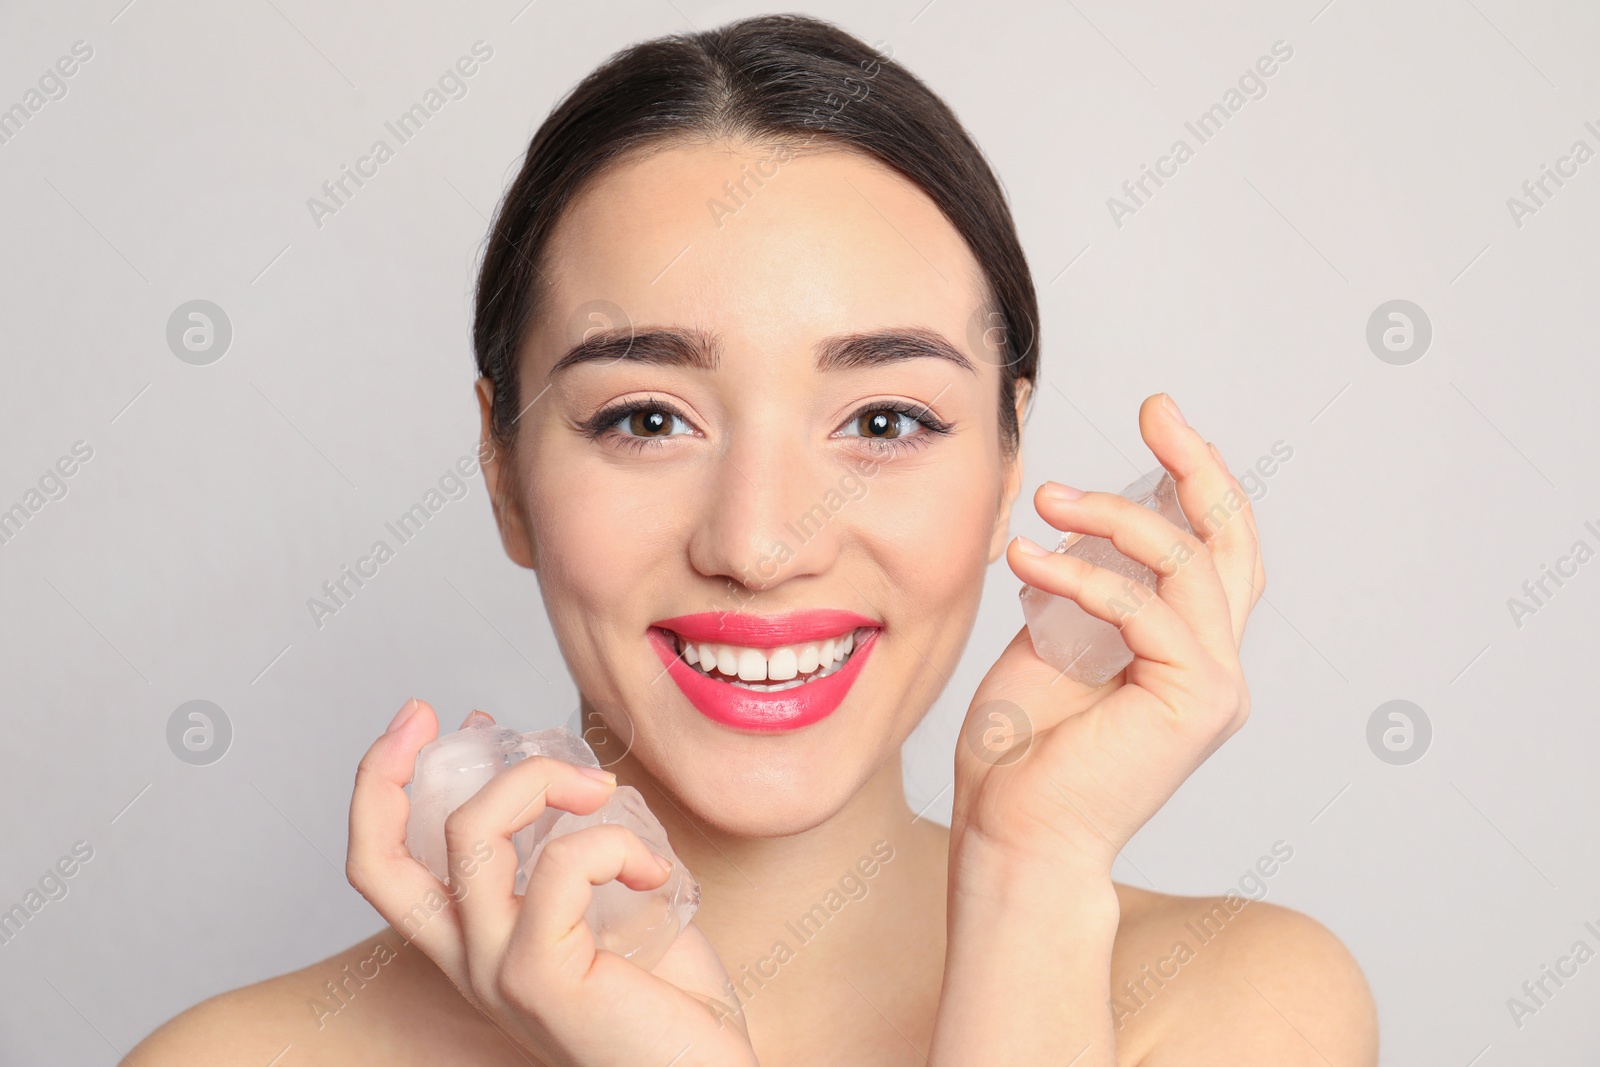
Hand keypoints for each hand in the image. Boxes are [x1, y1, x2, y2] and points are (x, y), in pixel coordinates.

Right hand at [347, 700, 758, 1066]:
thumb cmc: (672, 1002)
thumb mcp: (611, 903)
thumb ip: (574, 844)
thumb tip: (552, 765)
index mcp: (477, 942)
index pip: (385, 866)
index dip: (382, 786)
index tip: (424, 720)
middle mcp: (469, 962)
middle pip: (377, 860)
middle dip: (385, 769)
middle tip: (435, 714)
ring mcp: (497, 971)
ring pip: (475, 831)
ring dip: (543, 779)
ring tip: (604, 791)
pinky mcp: (539, 978)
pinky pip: (561, 864)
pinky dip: (616, 842)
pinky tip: (654, 871)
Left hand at [951, 393, 1264, 877]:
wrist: (1012, 834)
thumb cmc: (1021, 752)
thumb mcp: (1049, 639)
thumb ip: (1081, 586)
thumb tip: (1081, 519)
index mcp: (1183, 651)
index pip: (1208, 550)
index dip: (1192, 480)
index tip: (1156, 421)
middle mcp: (1214, 665)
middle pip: (1232, 542)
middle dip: (1198, 465)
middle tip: (1157, 409)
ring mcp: (1213, 684)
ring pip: (1187, 562)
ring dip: (1114, 517)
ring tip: (1048, 498)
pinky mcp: (1193, 700)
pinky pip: (1144, 608)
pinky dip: (1084, 574)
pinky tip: (1027, 561)